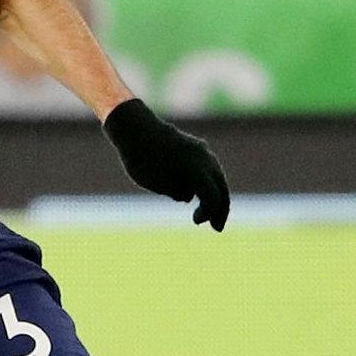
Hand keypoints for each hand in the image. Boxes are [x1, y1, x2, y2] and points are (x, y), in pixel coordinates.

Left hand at [102, 99, 229, 229]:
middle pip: (221, 187)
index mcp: (196, 167)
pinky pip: (207, 169)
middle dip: (220, 209)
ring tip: (209, 215)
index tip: (195, 222)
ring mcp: (201, 151)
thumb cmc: (141, 158)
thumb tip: (189, 195)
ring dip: (215, 196)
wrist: (134, 127)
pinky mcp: (195, 148)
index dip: (208, 212)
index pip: (212, 196)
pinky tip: (200, 196)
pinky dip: (207, 184)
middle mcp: (204, 157)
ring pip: (216, 177)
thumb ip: (177, 191)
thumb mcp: (156, 183)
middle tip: (217, 228)